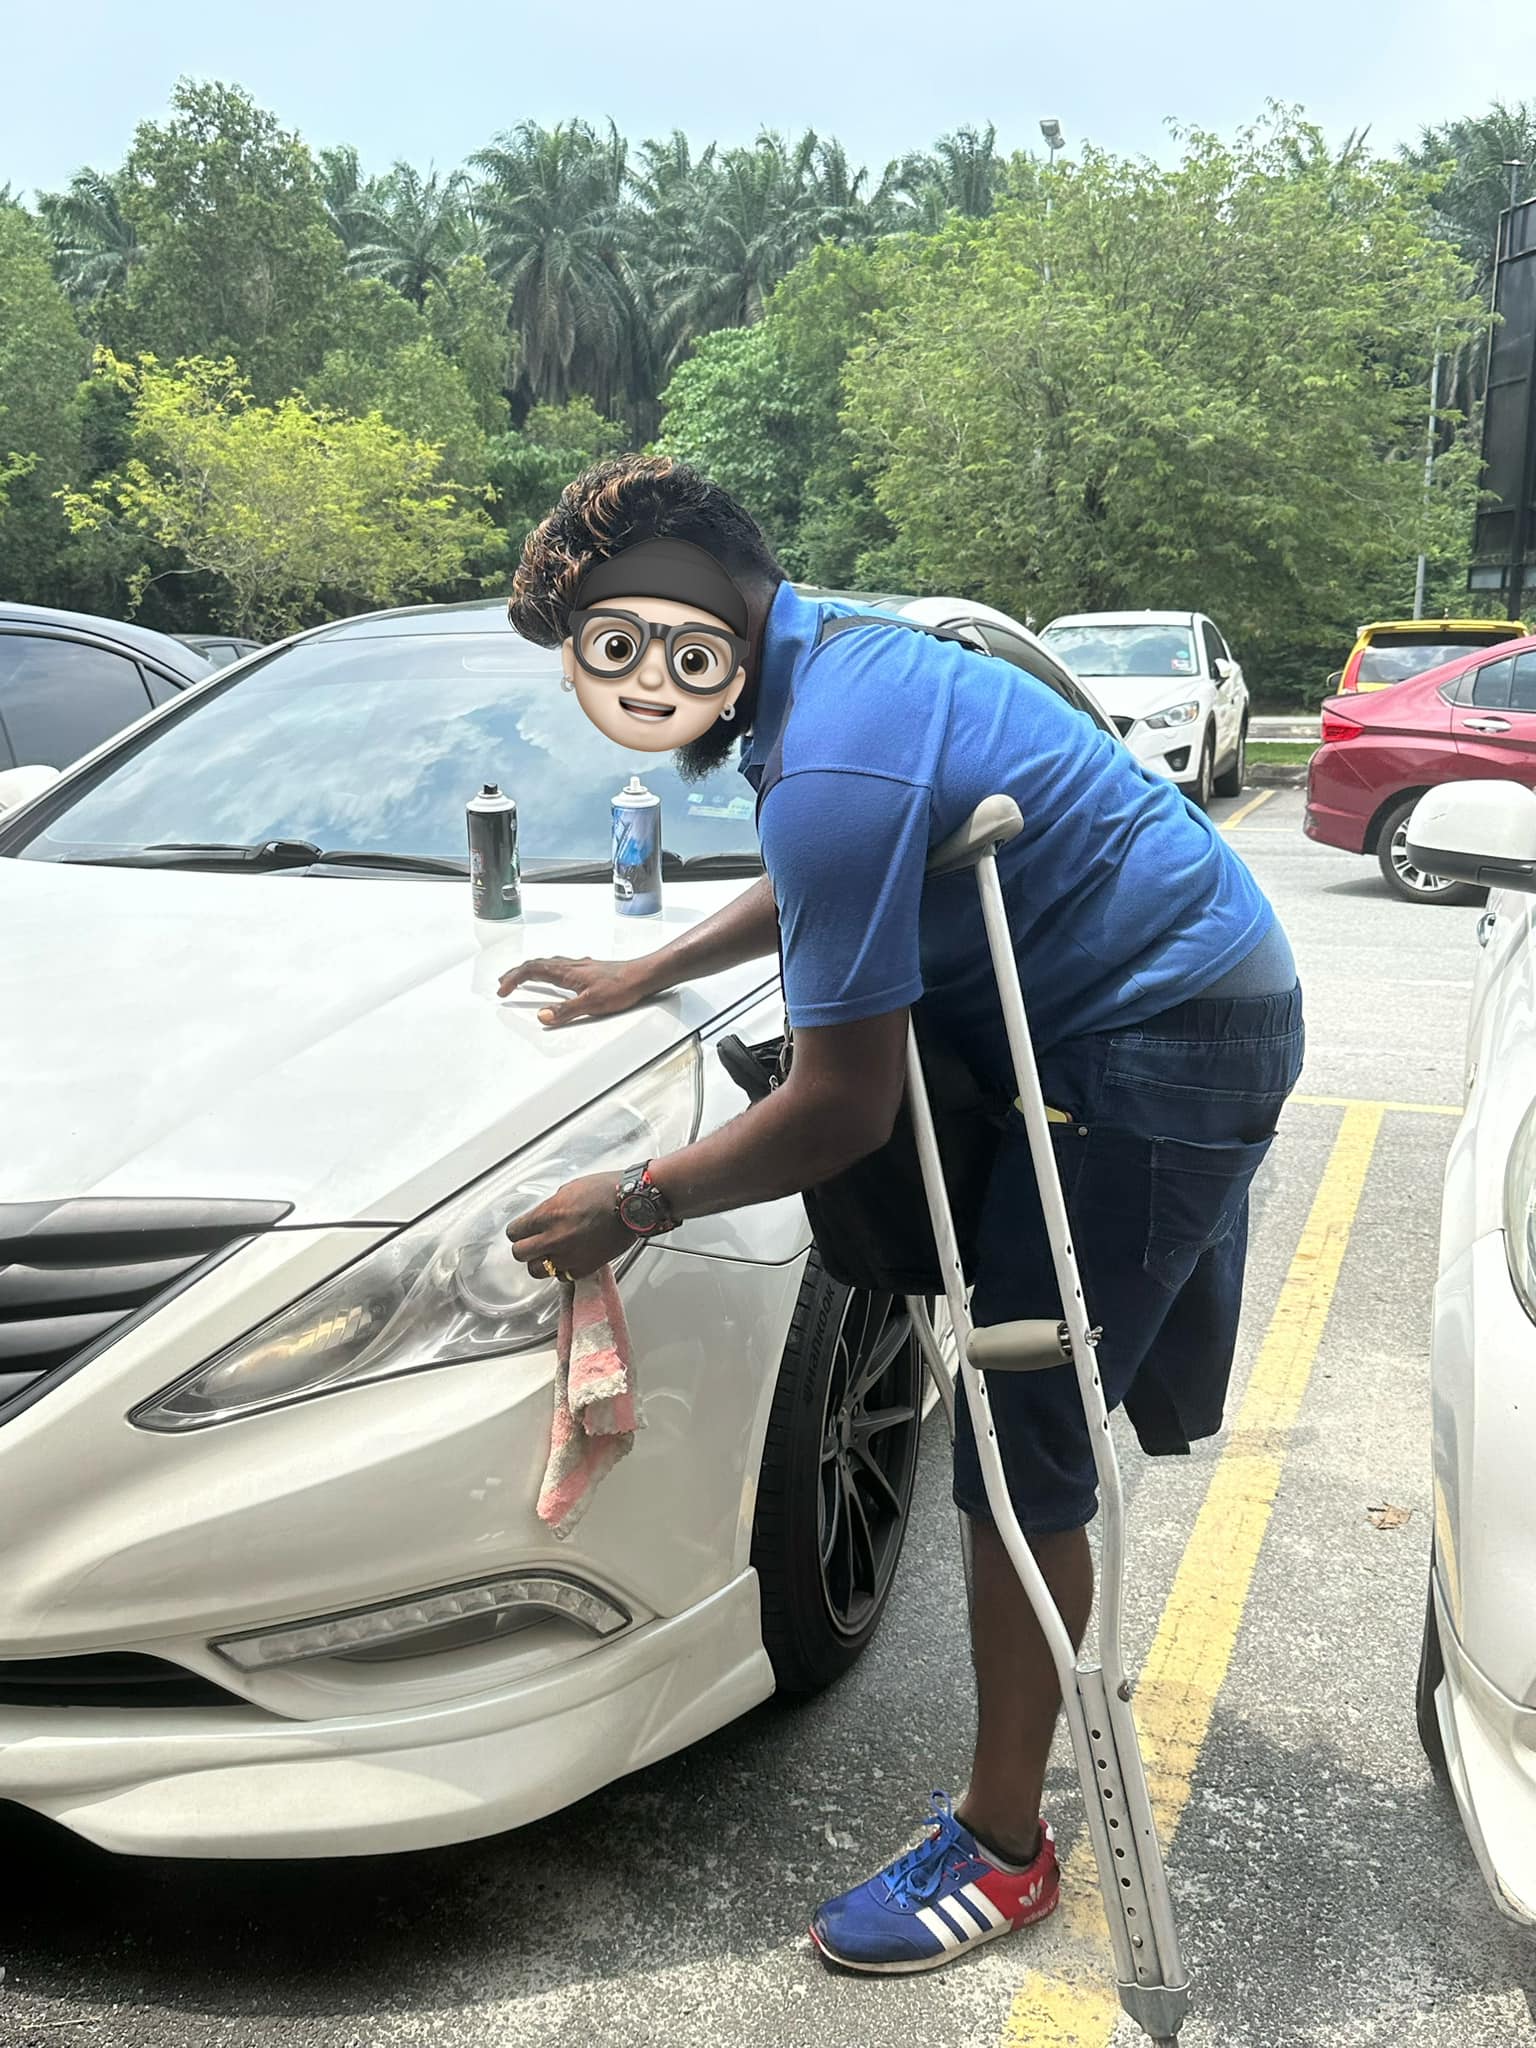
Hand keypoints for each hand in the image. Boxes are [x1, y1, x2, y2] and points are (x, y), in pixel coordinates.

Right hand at [497, 955, 654, 1027]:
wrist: (643, 976)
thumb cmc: (622, 987)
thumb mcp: (591, 1003)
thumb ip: (565, 1011)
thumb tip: (542, 1016)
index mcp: (567, 972)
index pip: (532, 970)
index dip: (513, 980)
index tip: (502, 991)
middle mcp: (571, 966)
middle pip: (536, 965)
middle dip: (516, 974)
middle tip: (503, 984)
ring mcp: (580, 967)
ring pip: (548, 964)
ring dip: (530, 971)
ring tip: (521, 979)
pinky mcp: (589, 971)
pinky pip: (560, 967)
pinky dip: (547, 971)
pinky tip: (555, 977)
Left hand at [507, 1173, 634, 1279]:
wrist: (634, 1205)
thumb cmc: (607, 1191)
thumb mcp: (569, 1189)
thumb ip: (550, 1207)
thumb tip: (542, 1218)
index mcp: (548, 1215)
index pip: (515, 1232)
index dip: (517, 1231)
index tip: (521, 1231)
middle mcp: (554, 1238)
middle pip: (520, 1254)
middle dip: (524, 1247)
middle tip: (532, 1243)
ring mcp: (569, 1256)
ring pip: (536, 1270)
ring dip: (540, 1261)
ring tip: (549, 1254)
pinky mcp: (584, 1268)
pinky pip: (560, 1276)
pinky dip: (561, 1269)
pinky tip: (568, 1258)